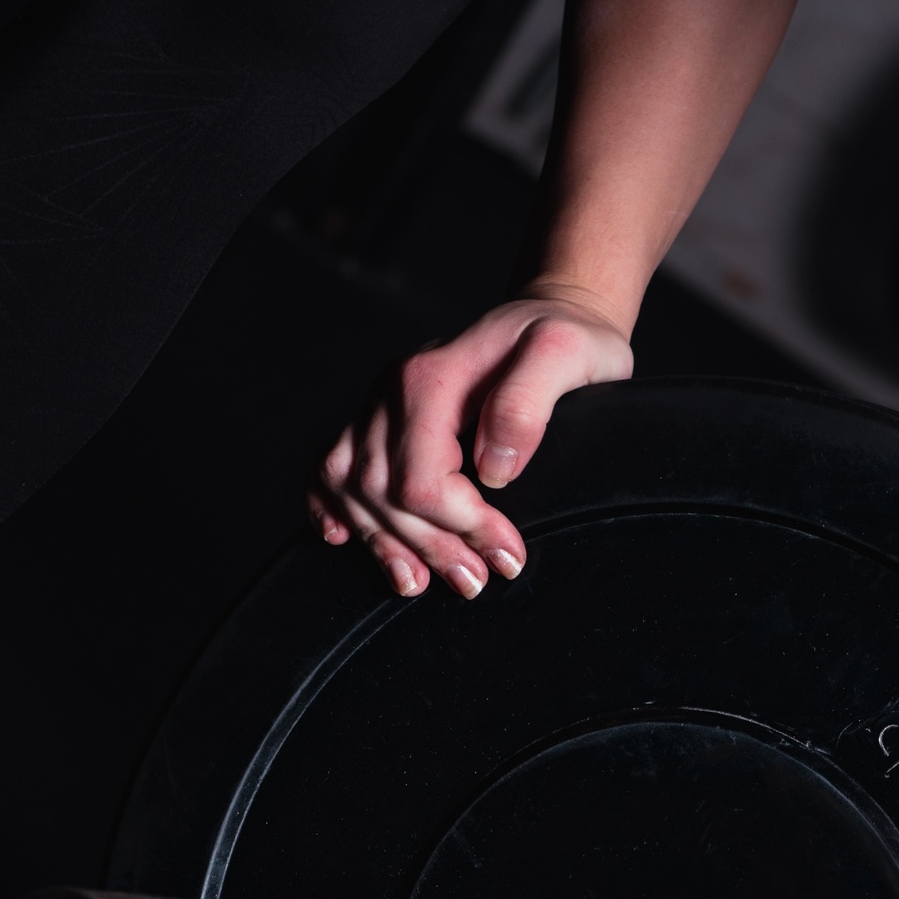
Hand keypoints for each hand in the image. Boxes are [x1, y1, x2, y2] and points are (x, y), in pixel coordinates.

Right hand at [310, 289, 633, 598]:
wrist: (556, 315)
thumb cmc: (568, 339)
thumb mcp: (566, 356)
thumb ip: (527, 405)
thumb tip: (494, 470)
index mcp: (431, 378)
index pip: (421, 481)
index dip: (461, 529)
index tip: (508, 556)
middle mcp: (393, 390)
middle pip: (382, 493)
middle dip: (429, 549)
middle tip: (476, 583)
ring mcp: (381, 404)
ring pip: (350, 488)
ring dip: (382, 544)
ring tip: (421, 583)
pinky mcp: (380, 418)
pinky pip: (330, 466)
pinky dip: (330, 505)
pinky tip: (346, 539)